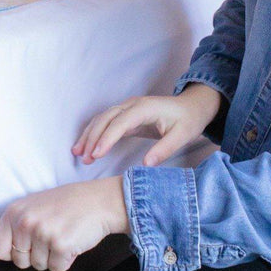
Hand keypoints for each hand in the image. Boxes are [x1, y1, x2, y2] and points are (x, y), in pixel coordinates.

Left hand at [0, 176, 128, 270]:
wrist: (96, 201)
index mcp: (14, 212)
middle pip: (18, 261)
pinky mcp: (60, 246)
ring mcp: (42, 233)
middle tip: (49, 234)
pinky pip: (56, 268)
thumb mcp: (32, 207)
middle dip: (34, 255)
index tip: (22, 246)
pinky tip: (71, 241)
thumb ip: (13, 225)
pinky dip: (65, 260)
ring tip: (61, 234)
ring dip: (51, 256)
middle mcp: (25, 222)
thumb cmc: (64, 205)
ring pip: (38, 266)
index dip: (8, 252)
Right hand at [71, 83, 222, 166]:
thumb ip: (164, 149)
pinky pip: (106, 122)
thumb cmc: (188, 120)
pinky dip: (95, 132)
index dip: (106, 138)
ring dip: (89, 134)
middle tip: (83, 157)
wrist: (192, 106)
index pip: (120, 123)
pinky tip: (88, 145)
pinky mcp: (127, 115)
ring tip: (78, 152)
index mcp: (144, 108)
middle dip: (92, 137)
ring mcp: (128, 108)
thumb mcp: (182, 136)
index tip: (96, 154)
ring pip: (102, 118)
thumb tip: (145, 165)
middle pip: (106, 119)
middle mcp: (132, 105)